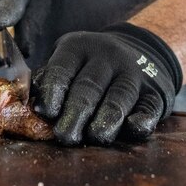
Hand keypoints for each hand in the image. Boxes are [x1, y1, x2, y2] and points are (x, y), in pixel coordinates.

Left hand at [32, 23, 182, 144]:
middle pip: (89, 86)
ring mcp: (133, 73)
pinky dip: (142, 118)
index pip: (62, 68)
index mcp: (78, 47)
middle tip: (65, 136)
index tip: (45, 113)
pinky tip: (132, 128)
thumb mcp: (66, 63)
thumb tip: (32, 106)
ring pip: (119, 96)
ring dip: (107, 119)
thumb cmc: (87, 68)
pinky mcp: (154, 92)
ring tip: (95, 137)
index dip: (53, 91)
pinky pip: (149, 106)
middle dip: (76, 113)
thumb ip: (49, 81)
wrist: (138, 53)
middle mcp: (107, 56)